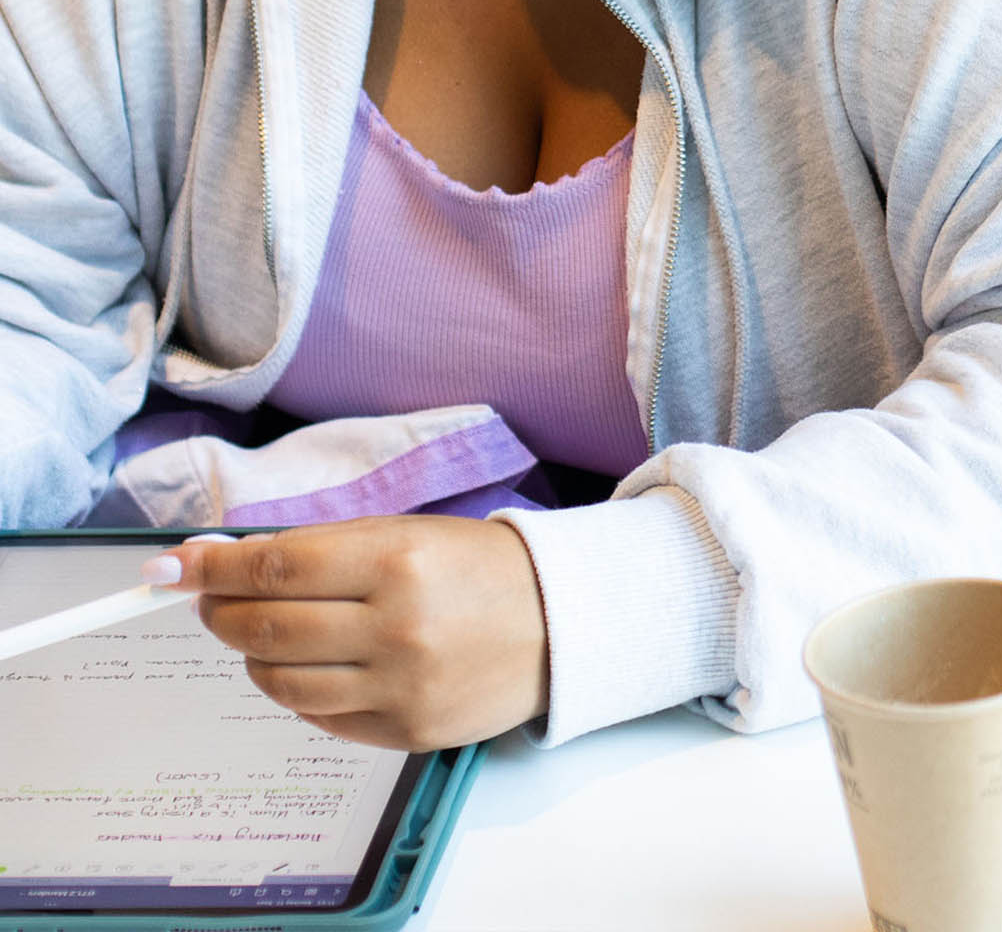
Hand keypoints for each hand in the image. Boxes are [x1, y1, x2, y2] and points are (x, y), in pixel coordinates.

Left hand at [154, 516, 550, 749]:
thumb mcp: (408, 534)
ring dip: (256, 655)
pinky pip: (319, 716)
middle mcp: (397, 626)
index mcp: (398, 561)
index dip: (210, 568)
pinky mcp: (406, 732)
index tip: (171, 567)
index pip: (272, 568)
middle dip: (220, 612)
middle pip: (264, 628)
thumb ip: (318, 549)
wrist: (564, 622)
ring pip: (280, 680)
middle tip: (213, 601)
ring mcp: (401, 686)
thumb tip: (221, 562)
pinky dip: (302, 689)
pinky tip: (320, 664)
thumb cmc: (479, 568)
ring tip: (272, 635)